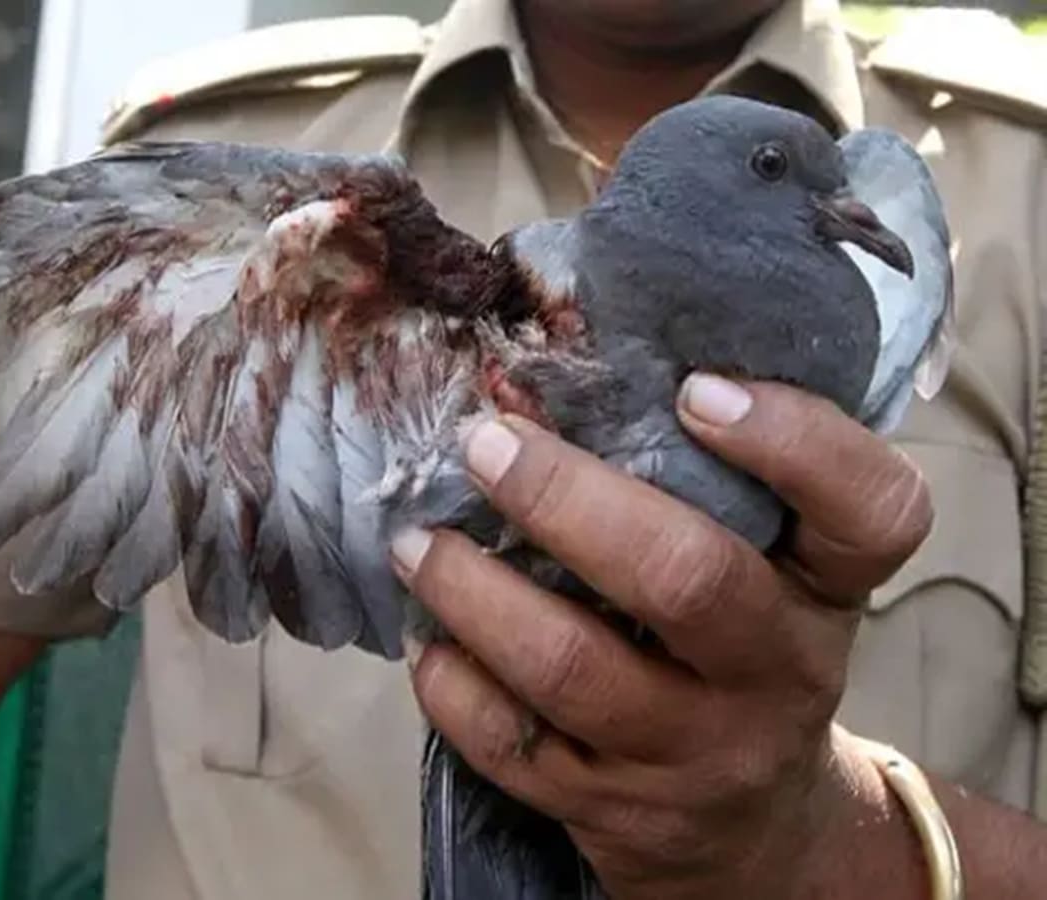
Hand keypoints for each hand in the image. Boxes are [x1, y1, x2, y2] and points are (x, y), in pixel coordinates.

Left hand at [392, 374, 933, 898]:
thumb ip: (714, 488)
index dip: (793, 443)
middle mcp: (776, 674)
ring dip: (475, 593)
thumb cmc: (743, 652)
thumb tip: (557, 373)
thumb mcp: (775, 574)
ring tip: (418, 540)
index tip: (696, 389)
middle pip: (686, 580)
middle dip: (567, 499)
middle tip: (485, 444)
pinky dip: (454, 686)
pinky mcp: (611, 810)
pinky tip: (429, 642)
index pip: (871, 513)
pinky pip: (513, 747)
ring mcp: (692, 753)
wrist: (755, 830)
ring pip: (573, 669)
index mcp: (828, 591)